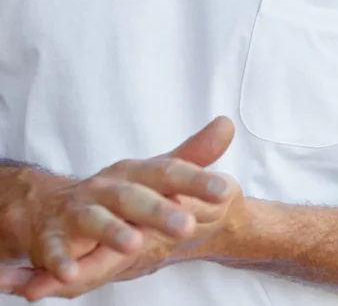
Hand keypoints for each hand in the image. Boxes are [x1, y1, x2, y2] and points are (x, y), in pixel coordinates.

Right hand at [0, 116, 237, 300]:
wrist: (48, 205)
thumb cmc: (116, 192)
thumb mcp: (155, 174)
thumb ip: (193, 156)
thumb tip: (228, 125)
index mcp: (136, 173)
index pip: (169, 173)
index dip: (196, 181)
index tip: (226, 191)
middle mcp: (108, 187)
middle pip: (134, 197)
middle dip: (159, 211)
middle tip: (188, 226)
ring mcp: (79, 210)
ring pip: (96, 219)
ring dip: (112, 232)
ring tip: (134, 245)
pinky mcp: (52, 236)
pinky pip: (54, 250)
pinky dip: (59, 261)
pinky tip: (69, 273)